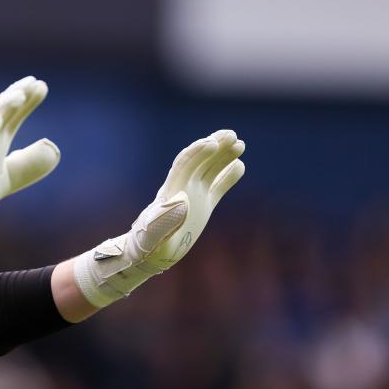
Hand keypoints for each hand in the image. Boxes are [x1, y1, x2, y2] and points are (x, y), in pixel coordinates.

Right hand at [0, 76, 59, 224]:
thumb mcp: (15, 174)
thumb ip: (32, 161)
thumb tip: (53, 147)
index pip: (13, 115)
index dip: (27, 100)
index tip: (41, 85)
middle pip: (2, 111)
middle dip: (17, 95)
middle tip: (33, 82)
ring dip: (3, 107)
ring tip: (19, 95)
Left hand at [74, 129, 244, 307]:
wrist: (150, 253)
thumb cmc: (148, 245)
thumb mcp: (154, 234)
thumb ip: (164, 219)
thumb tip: (182, 199)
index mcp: (171, 191)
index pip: (184, 165)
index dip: (197, 153)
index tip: (212, 143)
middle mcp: (183, 188)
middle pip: (199, 161)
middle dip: (214, 146)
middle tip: (231, 135)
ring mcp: (194, 195)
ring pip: (210, 170)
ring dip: (223, 156)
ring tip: (240, 144)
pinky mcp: (203, 205)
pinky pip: (217, 186)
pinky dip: (228, 176)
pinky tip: (240, 165)